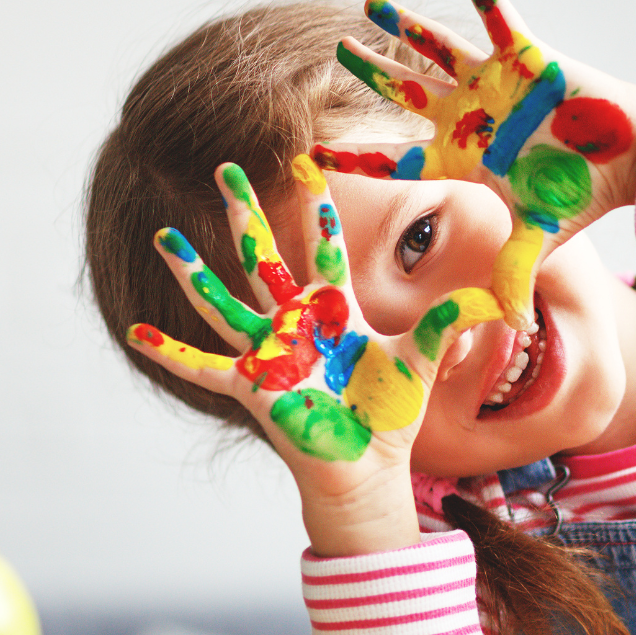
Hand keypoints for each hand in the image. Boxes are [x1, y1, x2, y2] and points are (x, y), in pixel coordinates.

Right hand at [127, 155, 501, 552]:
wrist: (368, 469)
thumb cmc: (388, 416)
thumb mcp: (423, 361)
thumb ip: (451, 325)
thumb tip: (498, 301)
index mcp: (335, 313)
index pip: (325, 250)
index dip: (318, 210)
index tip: (307, 165)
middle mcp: (296, 326)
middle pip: (265, 258)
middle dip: (246, 214)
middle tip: (225, 169)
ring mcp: (270, 355)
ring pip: (224, 302)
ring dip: (193, 272)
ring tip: (163, 237)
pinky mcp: (253, 387)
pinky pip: (203, 367)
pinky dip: (169, 351)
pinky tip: (136, 333)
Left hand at [318, 0, 635, 330]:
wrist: (629, 158)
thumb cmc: (582, 195)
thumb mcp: (539, 238)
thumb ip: (514, 275)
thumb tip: (509, 330)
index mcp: (462, 156)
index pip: (395, 158)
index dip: (354, 158)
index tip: (309, 156)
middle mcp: (469, 114)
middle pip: (403, 92)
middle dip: (370, 73)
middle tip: (337, 53)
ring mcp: (493, 81)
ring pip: (435, 46)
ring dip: (404, 24)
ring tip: (371, 4)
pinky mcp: (525, 52)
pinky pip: (496, 9)